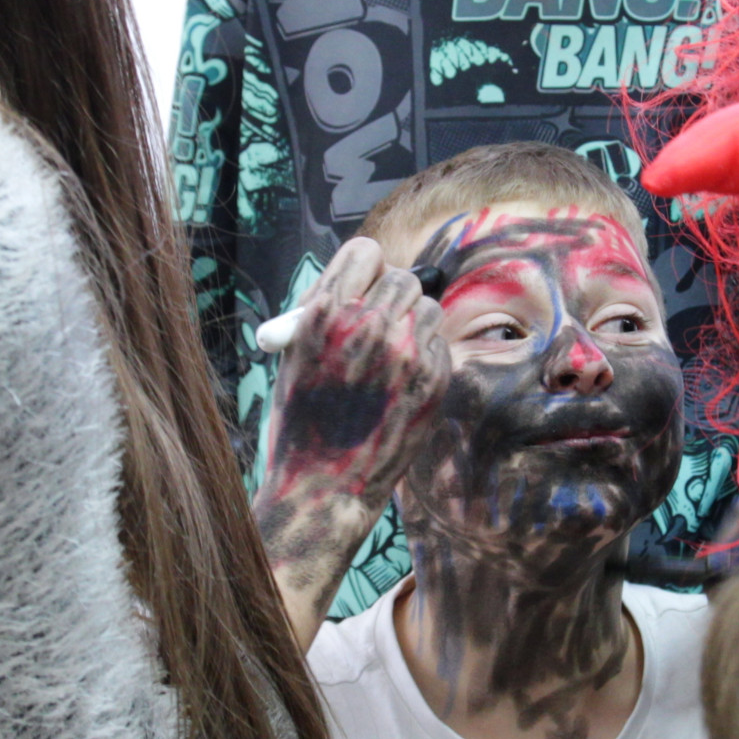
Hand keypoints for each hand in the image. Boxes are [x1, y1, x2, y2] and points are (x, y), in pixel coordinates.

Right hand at [253, 238, 449, 641]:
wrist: (325, 486)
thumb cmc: (303, 419)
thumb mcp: (299, 354)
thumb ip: (332, 311)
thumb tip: (370, 278)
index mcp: (326, 312)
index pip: (366, 253)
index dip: (365, 270)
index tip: (363, 289)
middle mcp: (370, 324)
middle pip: (403, 278)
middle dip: (392, 298)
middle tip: (380, 324)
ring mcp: (407, 352)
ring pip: (427, 308)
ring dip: (413, 324)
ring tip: (389, 359)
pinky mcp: (434, 379)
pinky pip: (439, 344)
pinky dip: (424, 356)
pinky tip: (400, 385)